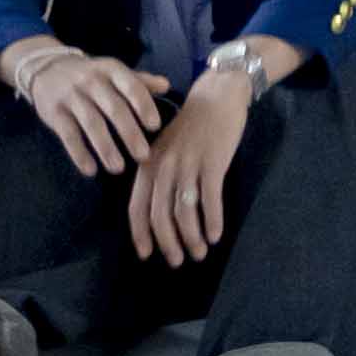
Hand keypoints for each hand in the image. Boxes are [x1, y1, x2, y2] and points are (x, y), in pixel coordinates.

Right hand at [9, 41, 173, 174]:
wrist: (47, 69)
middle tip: (143, 156)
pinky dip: (79, 154)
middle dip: (130, 134)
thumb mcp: (114, 72)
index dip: (144, 106)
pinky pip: (68, 135)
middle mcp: (92, 81)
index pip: (132, 87)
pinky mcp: (54, 113)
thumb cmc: (92, 75)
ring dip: (106, 148)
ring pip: (92, 124)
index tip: (155, 126)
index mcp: (112, 70)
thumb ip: (140, 81)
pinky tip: (90, 170)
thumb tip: (166, 86)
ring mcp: (72, 96)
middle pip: (114, 109)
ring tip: (118, 168)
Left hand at [129, 65, 255, 261]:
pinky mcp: (213, 162)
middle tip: (178, 261)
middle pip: (160, 215)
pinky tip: (217, 234)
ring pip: (185, 212)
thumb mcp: (165, 146)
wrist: (218, 94)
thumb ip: (159, 174)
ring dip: (192, 237)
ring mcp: (188, 165)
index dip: (141, 234)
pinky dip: (213, 220)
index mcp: (148, 165)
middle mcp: (164, 167)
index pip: (137, 207)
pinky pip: (211, 199)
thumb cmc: (192, 124)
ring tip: (201, 252)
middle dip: (169, 243)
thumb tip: (159, 211)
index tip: (147, 255)